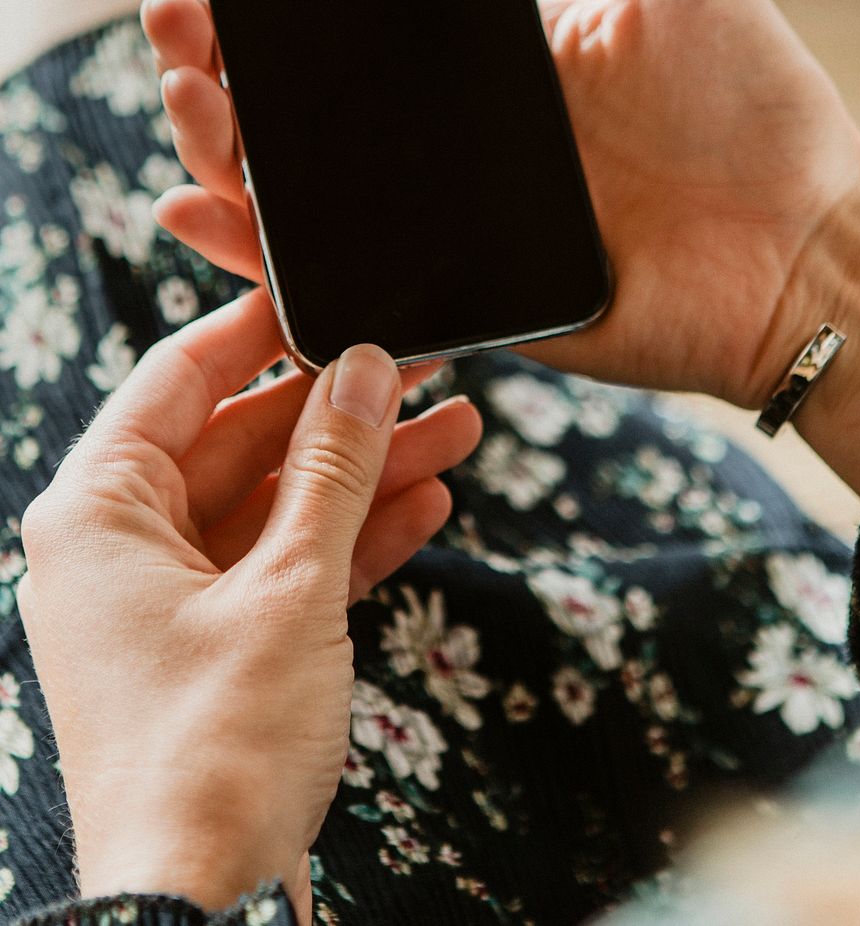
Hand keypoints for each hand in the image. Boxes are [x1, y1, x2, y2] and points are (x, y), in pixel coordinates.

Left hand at [16, 289, 480, 919]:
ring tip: (456, 431)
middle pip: (245, 441)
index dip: (261, 332)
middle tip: (425, 371)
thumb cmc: (217, 748)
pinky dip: (353, 536)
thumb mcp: (290, 585)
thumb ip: (332, 468)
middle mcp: (126, 546)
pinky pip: (290, 564)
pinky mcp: (221, 645)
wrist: (204, 907)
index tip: (331, 297)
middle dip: (342, 413)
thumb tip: (365, 370)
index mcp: (100, 511)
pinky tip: (425, 503)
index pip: (181, 379)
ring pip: (280, 503)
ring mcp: (174, 599)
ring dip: (365, 472)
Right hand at [134, 0, 859, 493]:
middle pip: (310, 103)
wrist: (804, 253)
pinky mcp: (453, 300)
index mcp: (493, 64)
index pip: (353, 20)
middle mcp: (456, 144)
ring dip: (222, 140)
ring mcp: (448, 225)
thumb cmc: (757, 111)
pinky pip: (338, 280)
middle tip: (172, 6)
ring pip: (304, 187)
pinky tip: (201, 208)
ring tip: (180, 82)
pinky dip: (258, 254)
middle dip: (220, 52)